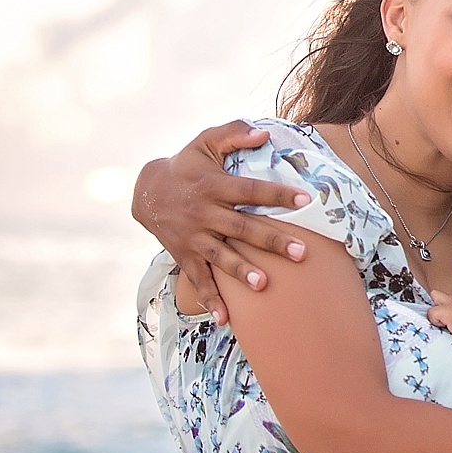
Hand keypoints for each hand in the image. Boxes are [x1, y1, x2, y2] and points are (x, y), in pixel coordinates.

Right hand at [131, 121, 312, 322]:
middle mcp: (204, 213)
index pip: (250, 190)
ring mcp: (194, 237)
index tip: (305, 200)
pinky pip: (198, 280)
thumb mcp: (206, 142)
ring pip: (221, 256)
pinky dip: (210, 299)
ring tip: (265, 284)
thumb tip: (264, 133)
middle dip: (271, 240)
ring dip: (242, 271)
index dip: (277, 195)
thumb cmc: (187, 164)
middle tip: (300, 253)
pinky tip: (226, 319)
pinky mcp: (184, 255)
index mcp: (214, 185)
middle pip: (242, 228)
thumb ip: (234, 134)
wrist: (146, 191)